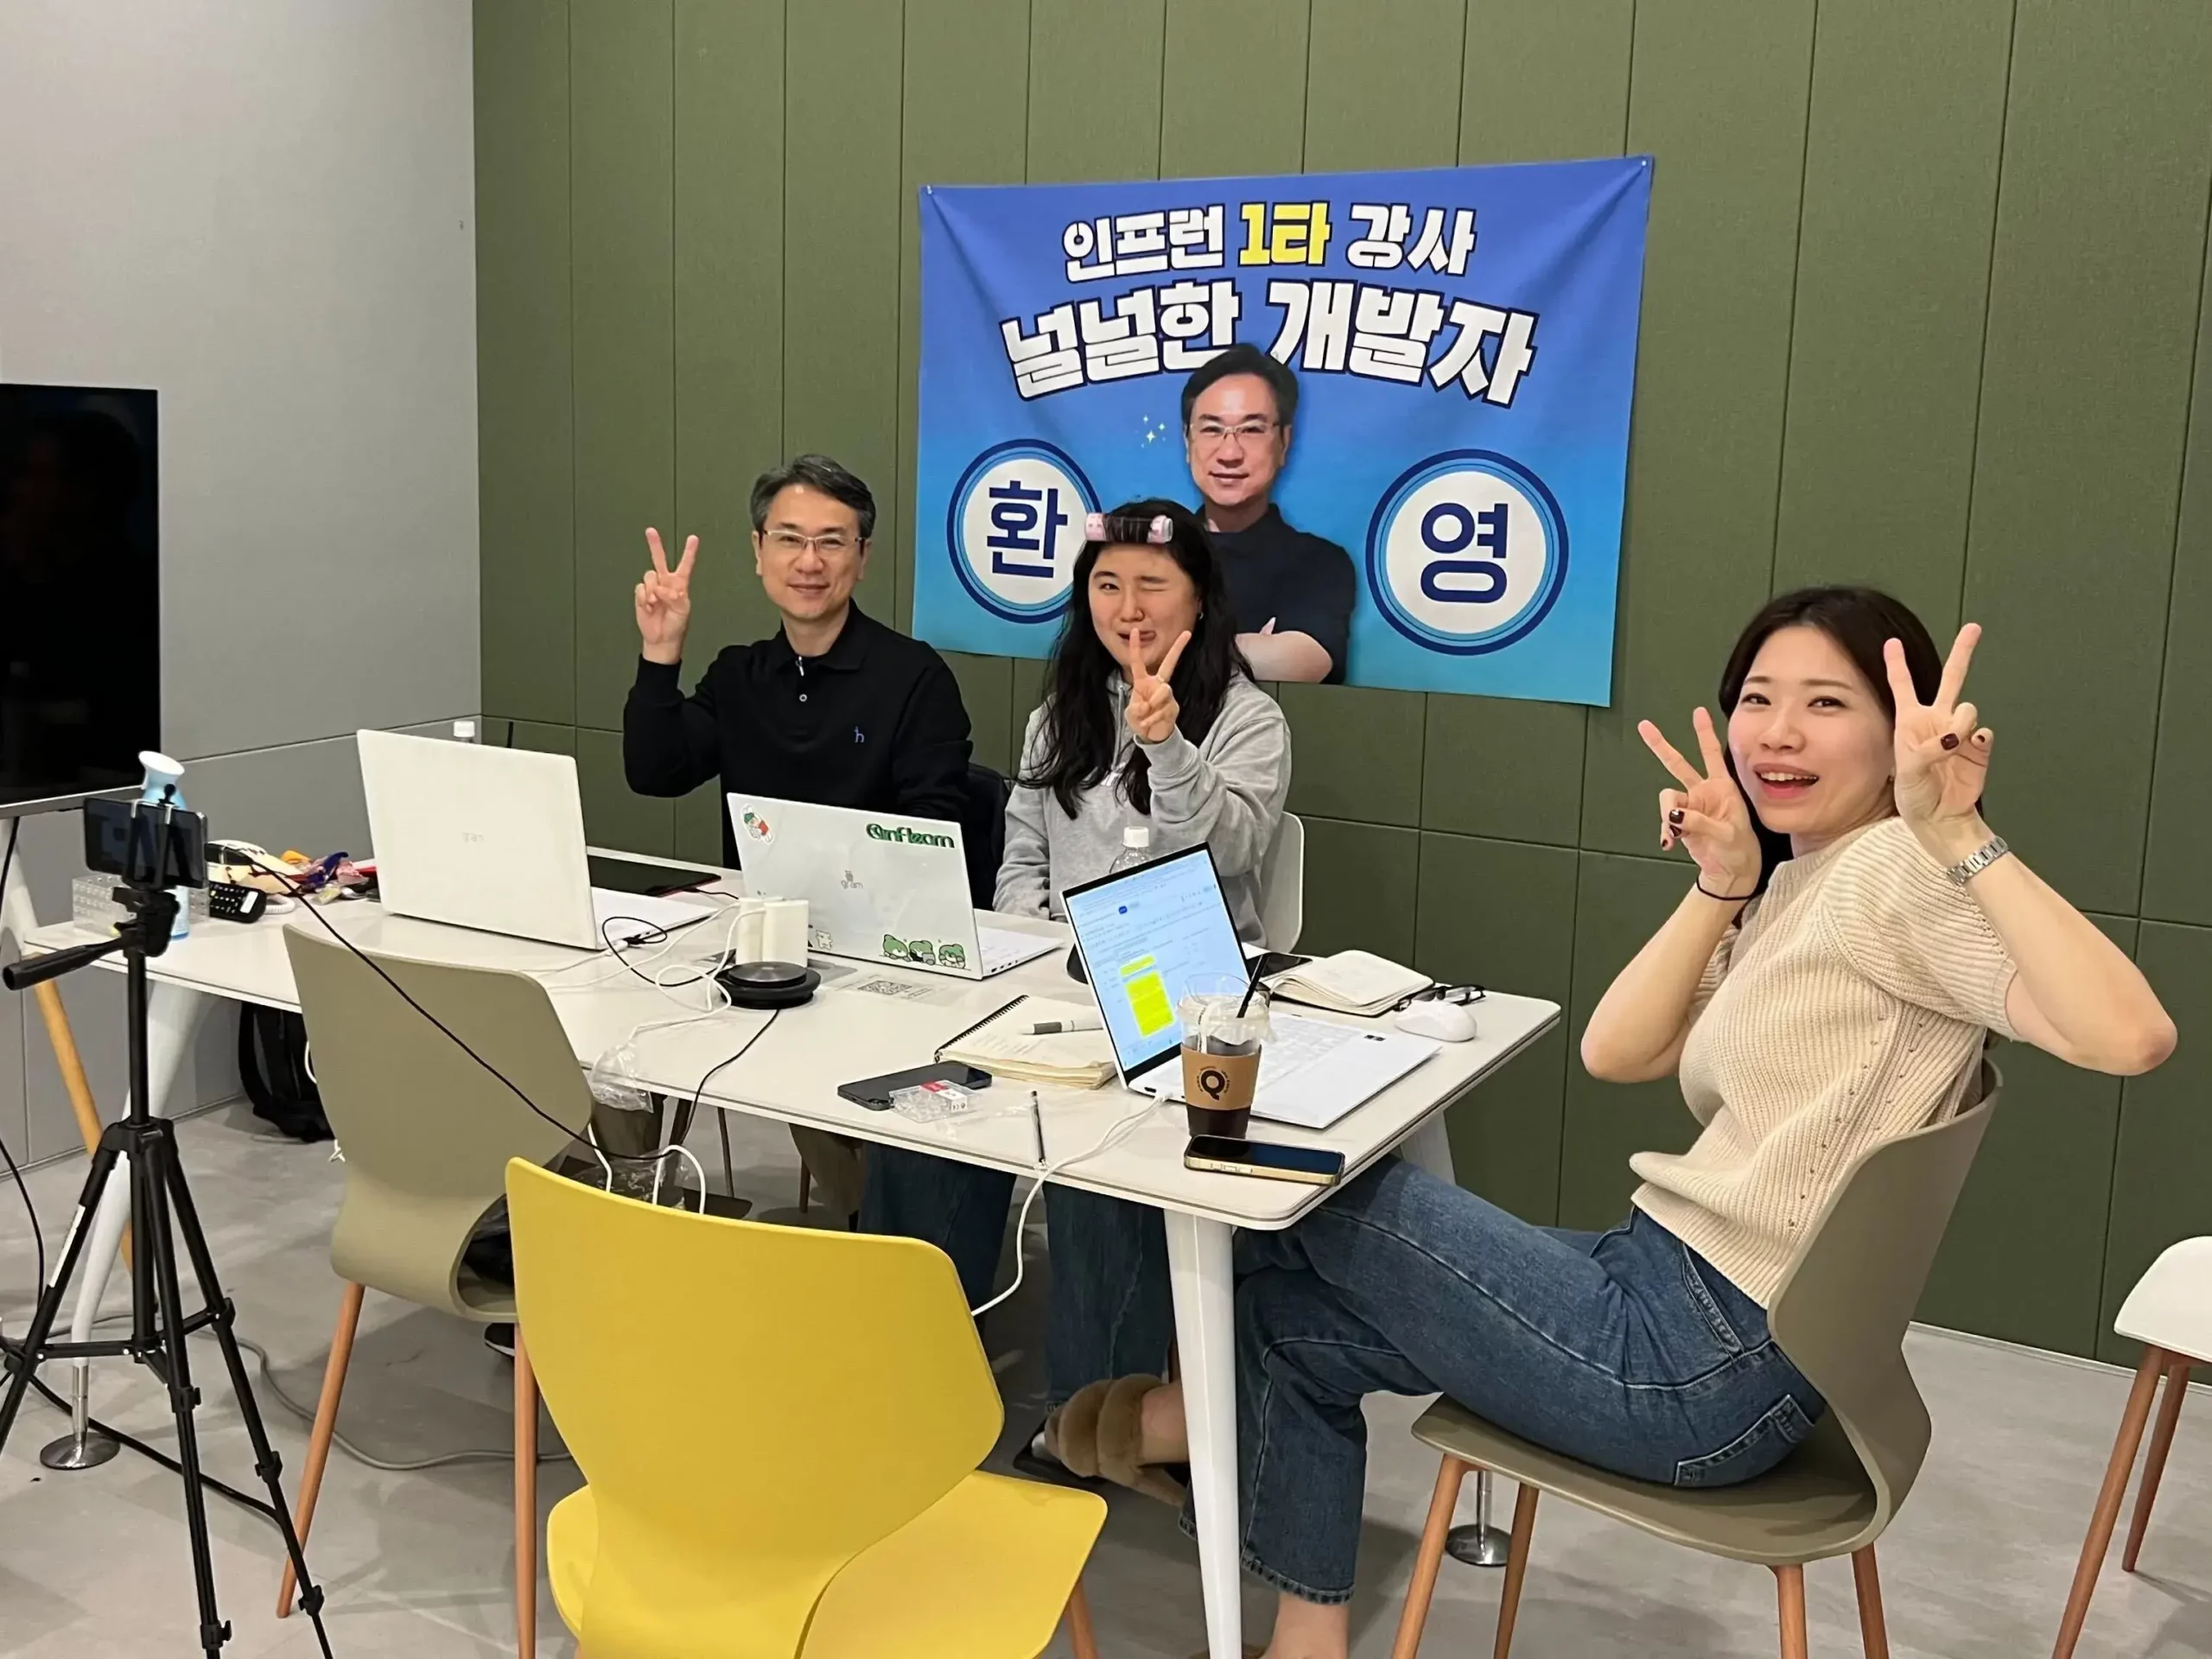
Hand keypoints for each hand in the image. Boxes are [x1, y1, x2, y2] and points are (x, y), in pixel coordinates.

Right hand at [635, 528, 696, 664]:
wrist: (661, 638)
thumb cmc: (676, 625)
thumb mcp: (683, 611)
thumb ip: (675, 597)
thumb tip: (662, 588)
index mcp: (680, 585)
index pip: (685, 565)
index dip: (689, 552)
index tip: (693, 538)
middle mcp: (666, 583)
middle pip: (659, 560)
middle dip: (655, 545)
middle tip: (650, 531)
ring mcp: (653, 588)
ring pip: (648, 577)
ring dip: (651, 591)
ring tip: (655, 604)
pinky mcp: (642, 595)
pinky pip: (640, 589)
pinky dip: (644, 598)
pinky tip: (649, 607)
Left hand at [1123, 628, 1189, 745]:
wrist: (1151, 736)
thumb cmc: (1139, 720)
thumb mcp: (1131, 714)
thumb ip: (1136, 708)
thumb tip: (1146, 706)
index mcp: (1143, 682)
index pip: (1138, 662)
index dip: (1136, 647)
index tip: (1135, 630)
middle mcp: (1157, 684)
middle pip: (1169, 664)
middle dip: (1178, 648)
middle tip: (1187, 633)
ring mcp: (1167, 695)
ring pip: (1164, 691)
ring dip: (1152, 704)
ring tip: (1145, 715)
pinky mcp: (1174, 707)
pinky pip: (1163, 709)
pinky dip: (1152, 719)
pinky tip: (1146, 724)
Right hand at [1639, 707, 1763, 898]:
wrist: (1731, 871)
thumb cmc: (1740, 849)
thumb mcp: (1728, 834)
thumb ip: (1700, 823)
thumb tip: (1674, 815)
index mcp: (1722, 787)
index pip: (1712, 754)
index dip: (1704, 732)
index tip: (1698, 712)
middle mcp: (1703, 792)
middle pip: (1678, 764)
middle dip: (1661, 746)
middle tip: (1644, 727)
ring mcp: (1690, 807)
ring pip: (1667, 799)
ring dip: (1665, 815)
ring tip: (1673, 834)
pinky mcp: (1680, 823)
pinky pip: (1665, 820)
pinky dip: (1665, 831)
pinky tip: (1670, 841)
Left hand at [1886, 623, 1993, 859]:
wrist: (1940, 817)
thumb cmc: (1914, 794)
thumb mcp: (1908, 771)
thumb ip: (1928, 750)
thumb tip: (1953, 737)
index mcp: (1911, 722)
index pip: (1904, 686)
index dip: (1898, 663)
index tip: (1893, 642)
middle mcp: (1937, 721)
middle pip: (1952, 678)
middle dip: (1963, 652)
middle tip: (1973, 628)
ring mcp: (1961, 733)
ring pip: (1969, 708)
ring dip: (1961, 722)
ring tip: (1951, 746)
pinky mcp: (1980, 747)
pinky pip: (1984, 733)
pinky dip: (1977, 741)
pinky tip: (1967, 752)